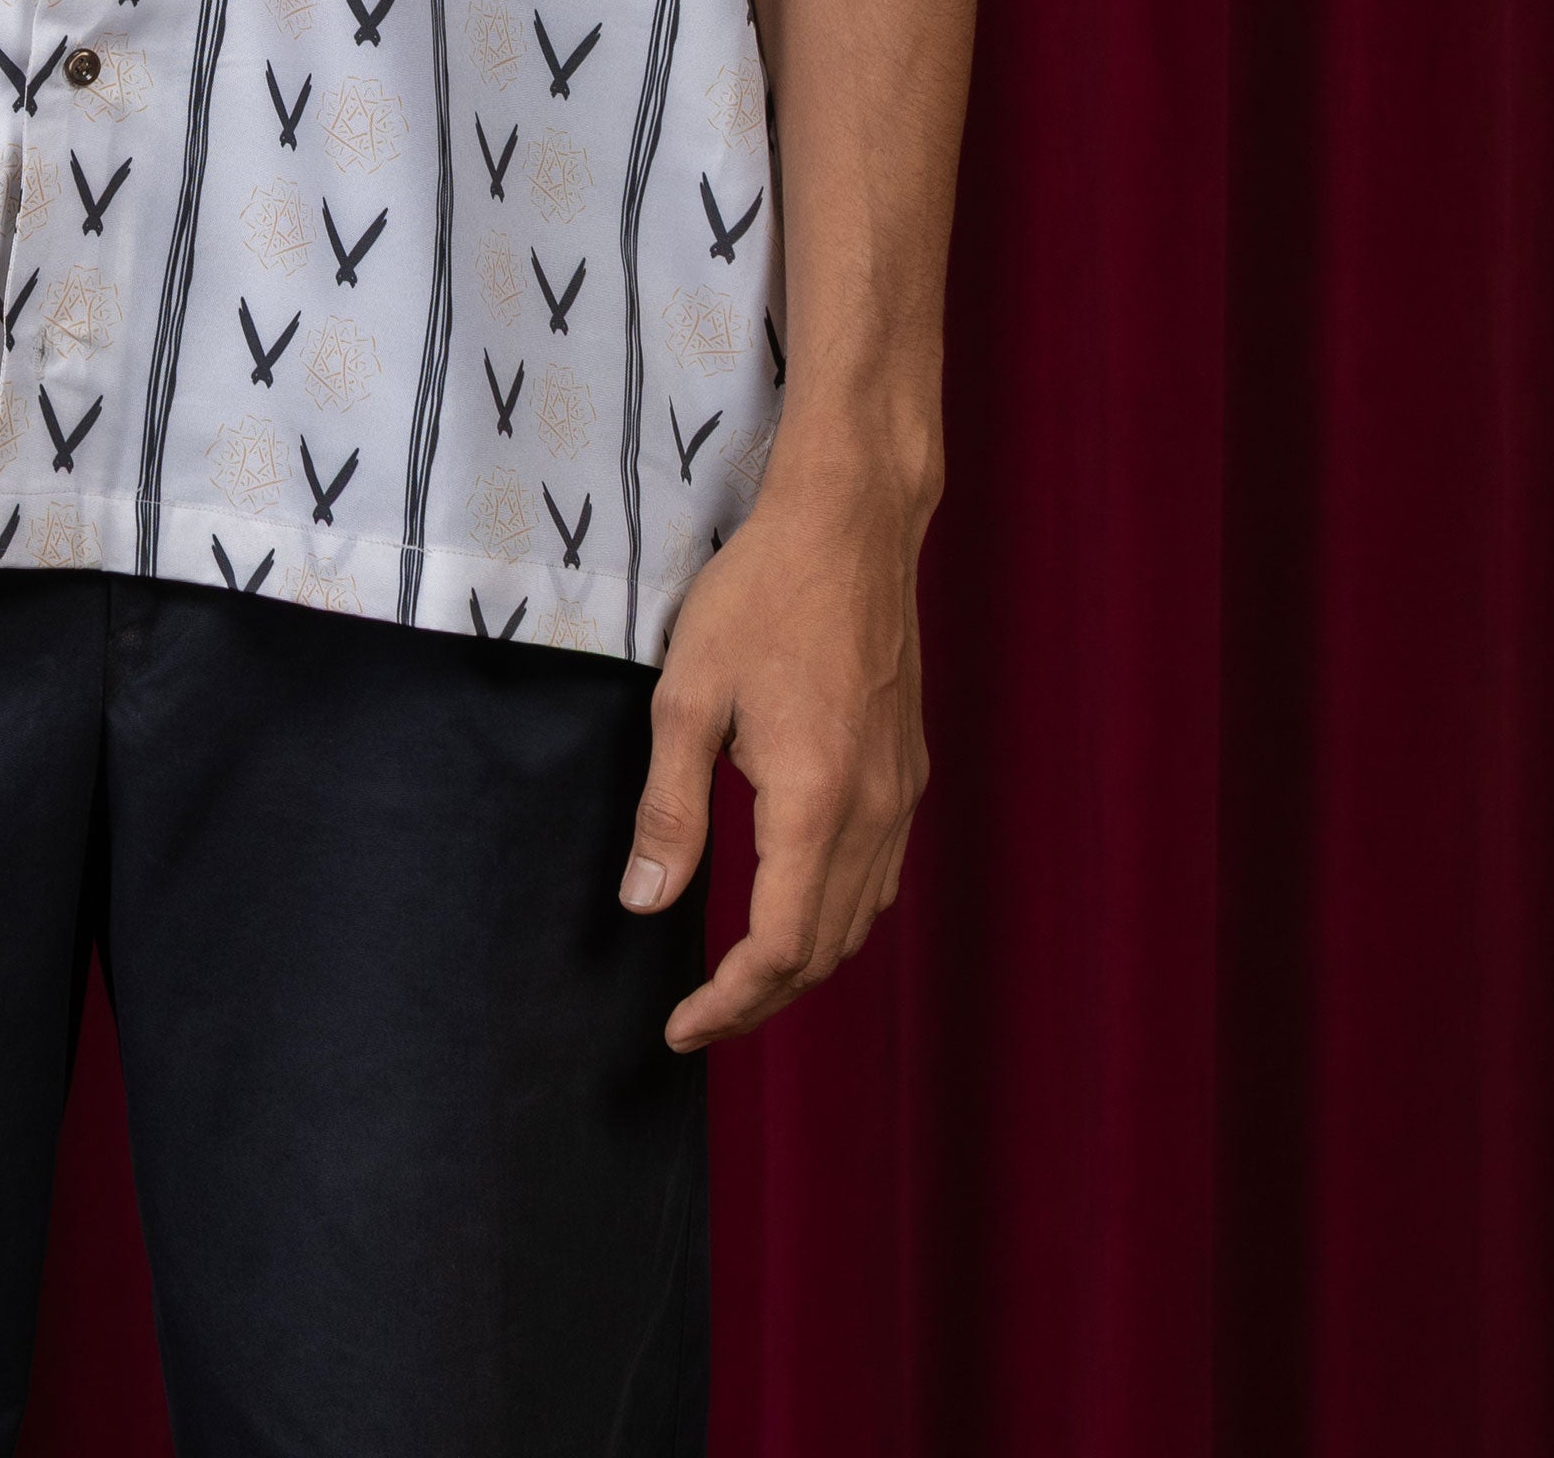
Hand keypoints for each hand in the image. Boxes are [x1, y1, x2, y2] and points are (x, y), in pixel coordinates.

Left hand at [616, 445, 932, 1050]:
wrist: (851, 524)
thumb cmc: (760, 595)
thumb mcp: (687, 695)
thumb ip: (669, 808)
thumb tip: (644, 905)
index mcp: (816, 805)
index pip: (779, 949)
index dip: (728, 1004)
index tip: (678, 1029)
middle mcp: (874, 813)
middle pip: (826, 951)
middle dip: (761, 999)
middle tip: (698, 1016)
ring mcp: (901, 792)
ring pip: (862, 919)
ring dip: (803, 963)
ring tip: (738, 977)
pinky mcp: (909, 768)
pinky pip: (880, 875)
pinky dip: (837, 914)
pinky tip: (795, 903)